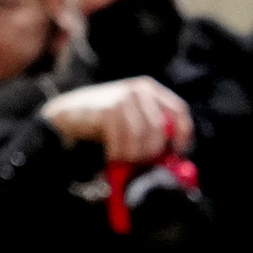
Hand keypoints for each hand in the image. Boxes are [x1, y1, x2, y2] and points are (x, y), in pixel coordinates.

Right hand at [41, 76, 192, 162]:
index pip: (179, 111)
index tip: (178, 153)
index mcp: (150, 90)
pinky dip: (119, 153)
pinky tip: (112, 155)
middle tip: (140, 161)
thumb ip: (154, 132)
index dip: (183, 134)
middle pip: (161, 128)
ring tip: (124, 159)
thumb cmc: (105, 121)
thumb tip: (179, 159)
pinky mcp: (108, 110)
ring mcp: (123, 98)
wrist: (69, 114)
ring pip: (142, 136)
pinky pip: (123, 140)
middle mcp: (139, 90)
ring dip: (134, 154)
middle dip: (152, 151)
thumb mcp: (133, 119)